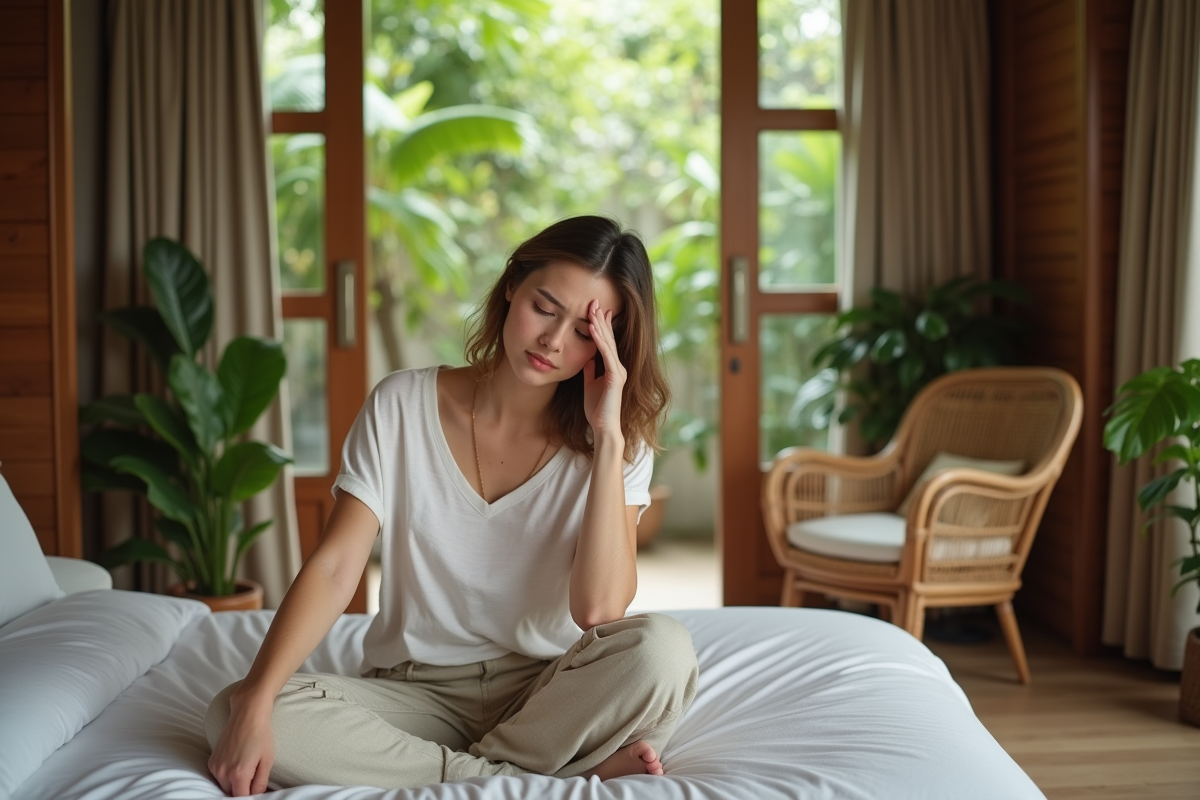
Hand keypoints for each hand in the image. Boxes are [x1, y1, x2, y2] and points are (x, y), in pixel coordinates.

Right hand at [208, 704, 274, 795]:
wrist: (247, 714)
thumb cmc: (261, 735)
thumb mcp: (267, 760)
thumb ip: (261, 783)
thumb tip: (258, 796)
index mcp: (238, 774)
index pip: (242, 798)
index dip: (251, 797)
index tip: (256, 790)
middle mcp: (223, 772)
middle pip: (232, 793)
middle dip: (243, 790)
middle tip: (254, 776)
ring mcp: (215, 766)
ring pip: (224, 786)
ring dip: (234, 784)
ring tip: (247, 767)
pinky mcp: (211, 761)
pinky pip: (219, 777)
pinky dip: (227, 776)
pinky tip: (238, 763)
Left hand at [582, 299, 626, 437]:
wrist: (603, 427)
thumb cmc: (597, 409)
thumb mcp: (590, 384)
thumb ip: (590, 371)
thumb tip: (587, 359)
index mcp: (613, 368)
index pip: (606, 343)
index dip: (601, 326)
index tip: (594, 310)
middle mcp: (618, 367)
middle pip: (609, 339)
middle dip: (601, 319)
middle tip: (594, 302)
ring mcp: (619, 371)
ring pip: (608, 344)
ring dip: (600, 325)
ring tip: (593, 310)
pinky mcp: (615, 377)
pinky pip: (606, 355)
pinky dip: (599, 340)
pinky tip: (593, 328)